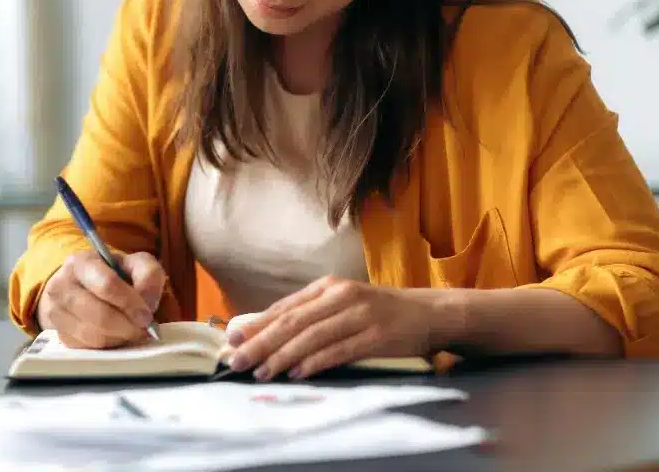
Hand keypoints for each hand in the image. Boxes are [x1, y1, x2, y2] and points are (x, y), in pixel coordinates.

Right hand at [36, 250, 164, 348]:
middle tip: (142, 329)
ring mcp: (55, 311)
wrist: (85, 287)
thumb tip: (146, 303)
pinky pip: (87, 348)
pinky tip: (114, 335)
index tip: (146, 316)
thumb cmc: (114, 275)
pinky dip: (106, 345)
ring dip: (118, 337)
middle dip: (127, 326)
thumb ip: (148, 276)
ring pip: (93, 335)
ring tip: (129, 330)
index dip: (130, 303)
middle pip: (99, 315)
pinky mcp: (59, 334)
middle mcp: (61, 285)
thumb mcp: (136, 264)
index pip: (106, 284)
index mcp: (81, 262)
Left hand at [225, 276, 439, 379]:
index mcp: (327, 286)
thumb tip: (265, 332)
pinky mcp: (376, 335)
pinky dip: (315, 362)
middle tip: (238, 360)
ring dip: (283, 356)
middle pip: (292, 322)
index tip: (230, 340)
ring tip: (262, 371)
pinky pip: (339, 350)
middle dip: (261, 342)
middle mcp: (340, 296)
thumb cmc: (378, 312)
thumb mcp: (341, 303)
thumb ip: (309, 314)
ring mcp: (359, 315)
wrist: (428, 313)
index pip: (284, 308)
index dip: (256, 325)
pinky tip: (297, 372)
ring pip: (311, 337)